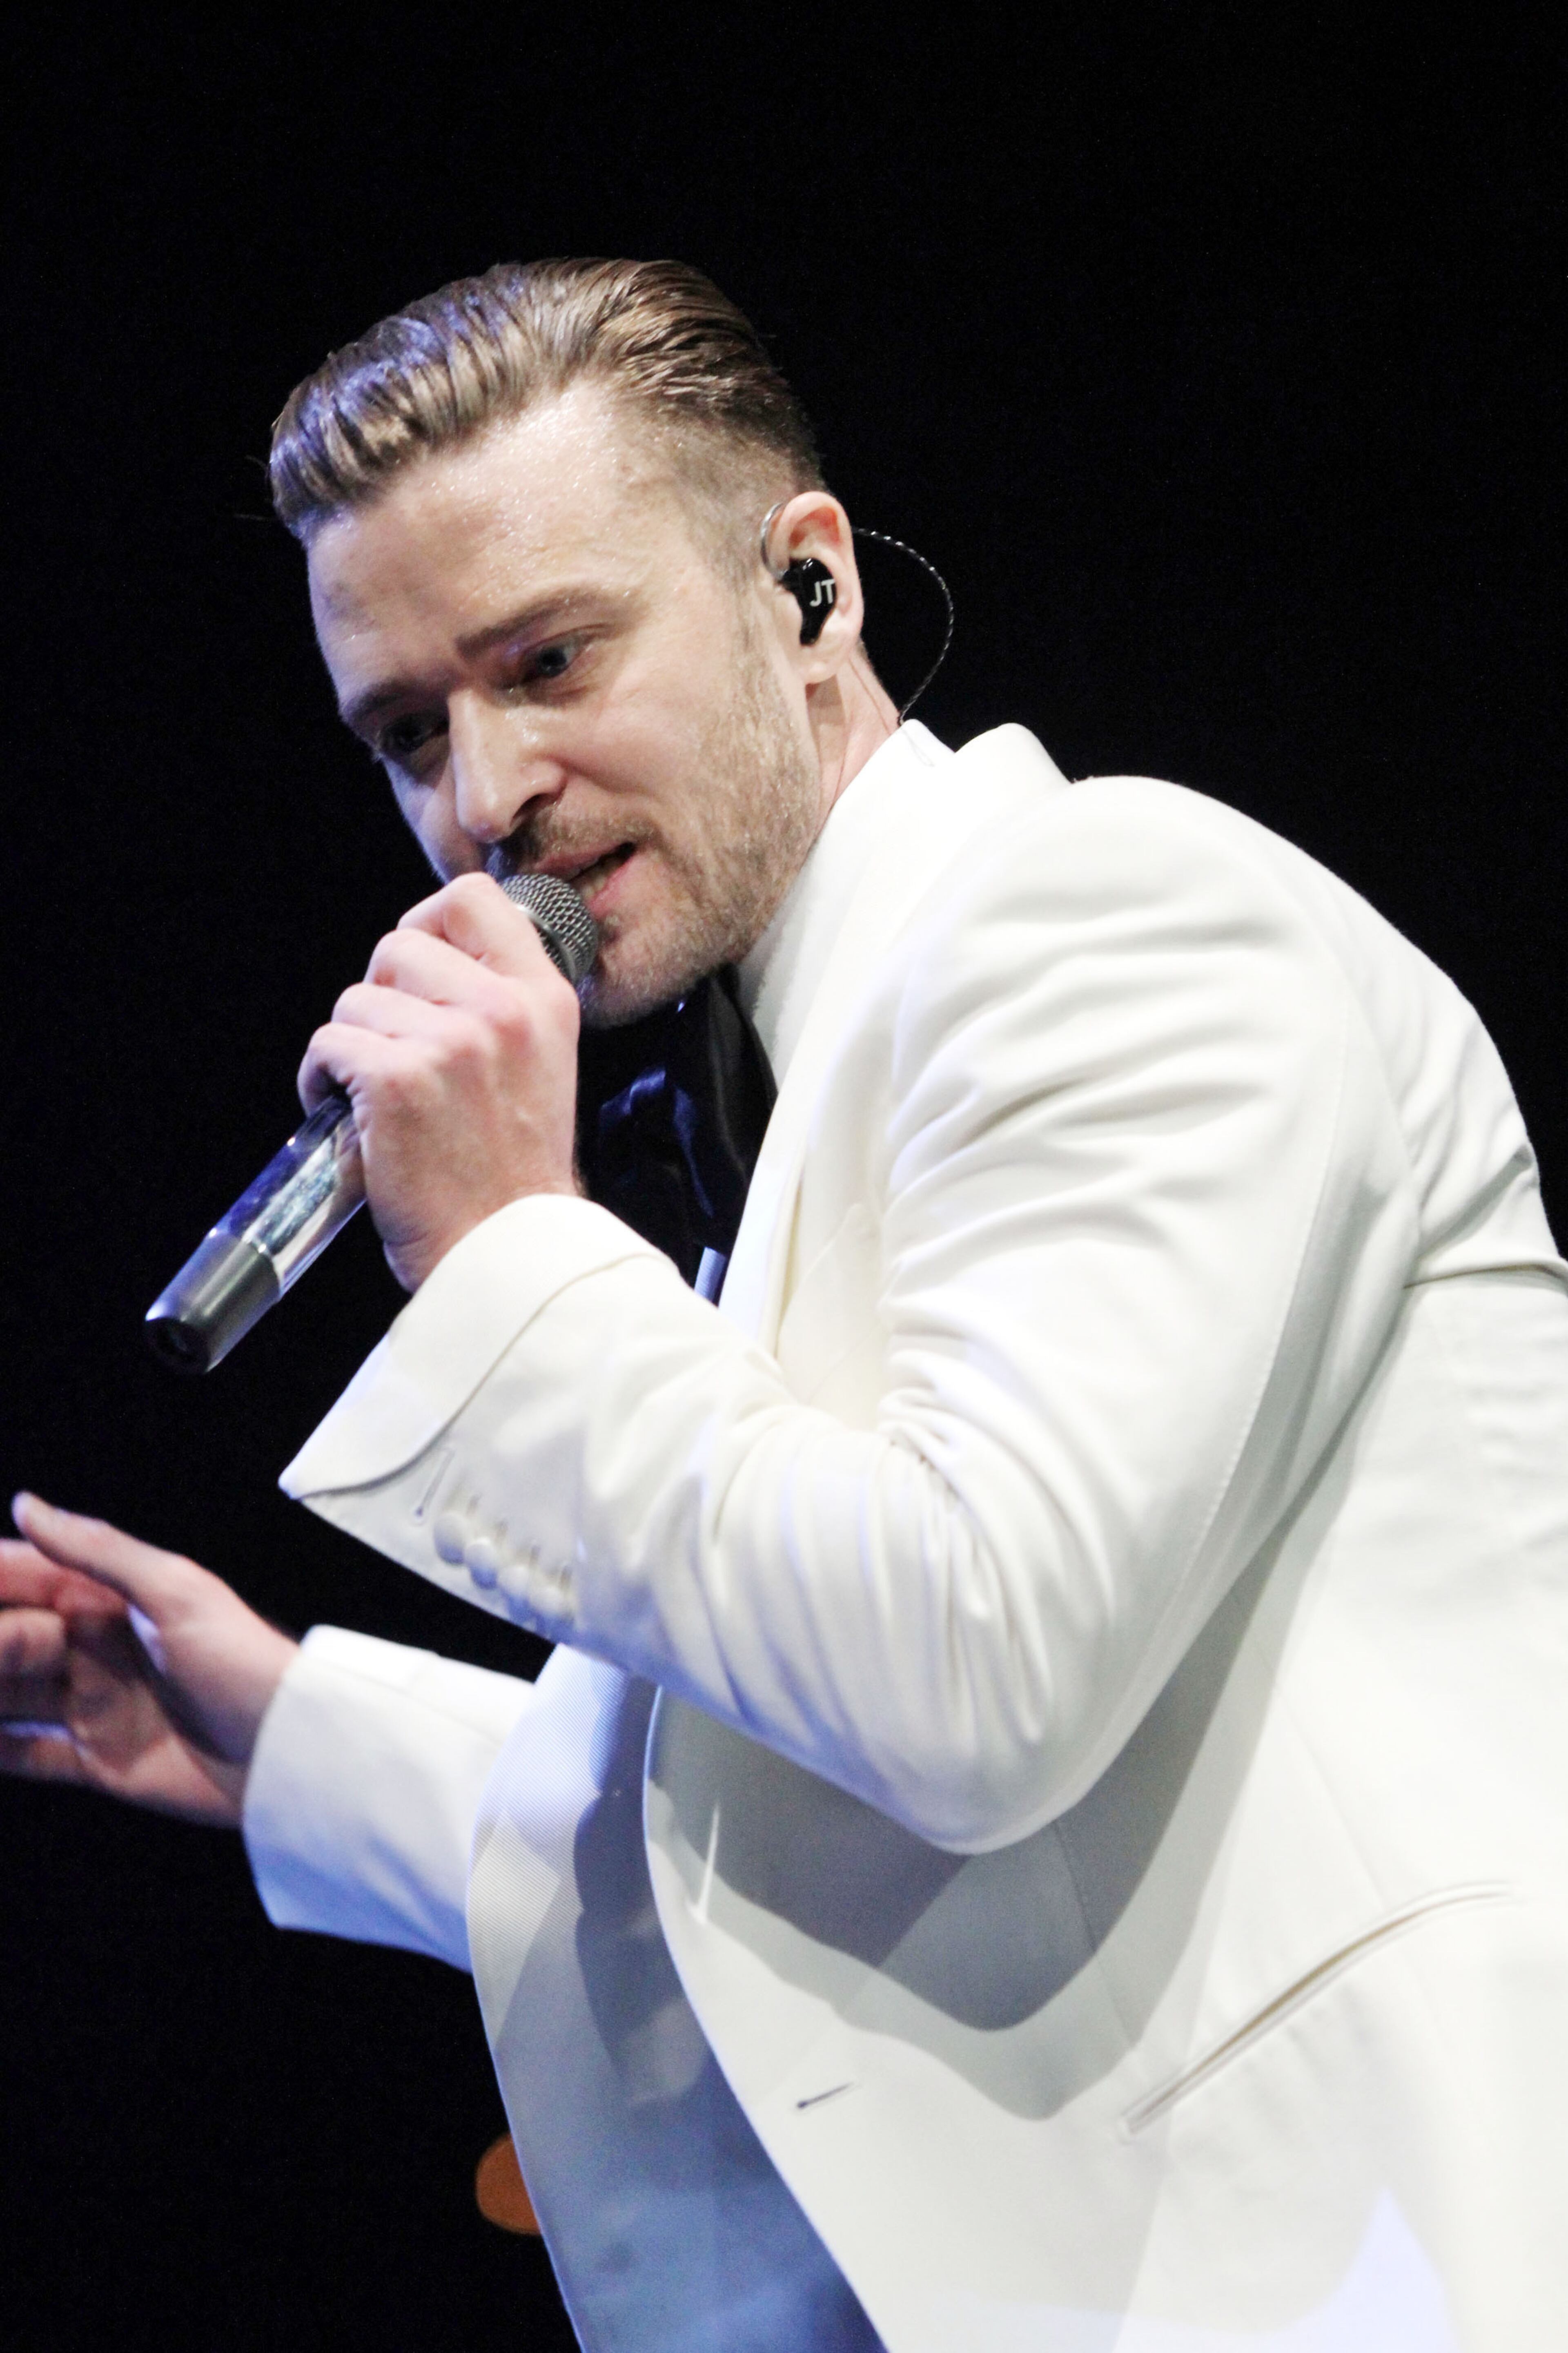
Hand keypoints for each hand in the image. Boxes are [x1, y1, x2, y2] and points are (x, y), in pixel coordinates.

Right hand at [0, 1495, 297, 1825]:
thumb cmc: (245, 1658)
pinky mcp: (98, 1760)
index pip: (29, 1576)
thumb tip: (27, 1505)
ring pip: (9, 1695)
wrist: (288, 1748)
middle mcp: (97, 1648)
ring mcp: (94, 1705)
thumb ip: (98, 1551)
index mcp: (114, 1599)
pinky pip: (29, 1754)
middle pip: (10, 1637)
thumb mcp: (175, 1591)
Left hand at [299, 872, 582, 1291]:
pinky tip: (348, 1115)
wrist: (508, 1252)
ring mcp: (448, 1043)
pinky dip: (320, 1080)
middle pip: (398, 946)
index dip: (427, 924)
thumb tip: (432, 965)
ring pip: (355, 999)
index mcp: (544, 999)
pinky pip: (328, 1044)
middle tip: (394, 1051)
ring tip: (375, 1098)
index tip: (416, 972)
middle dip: (381, 996)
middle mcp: (502, 1011)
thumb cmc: (513, 1174)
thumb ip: (503, 1007)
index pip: (473, 899)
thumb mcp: (543, 1066)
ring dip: (350, 1046)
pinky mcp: (396, 1080)